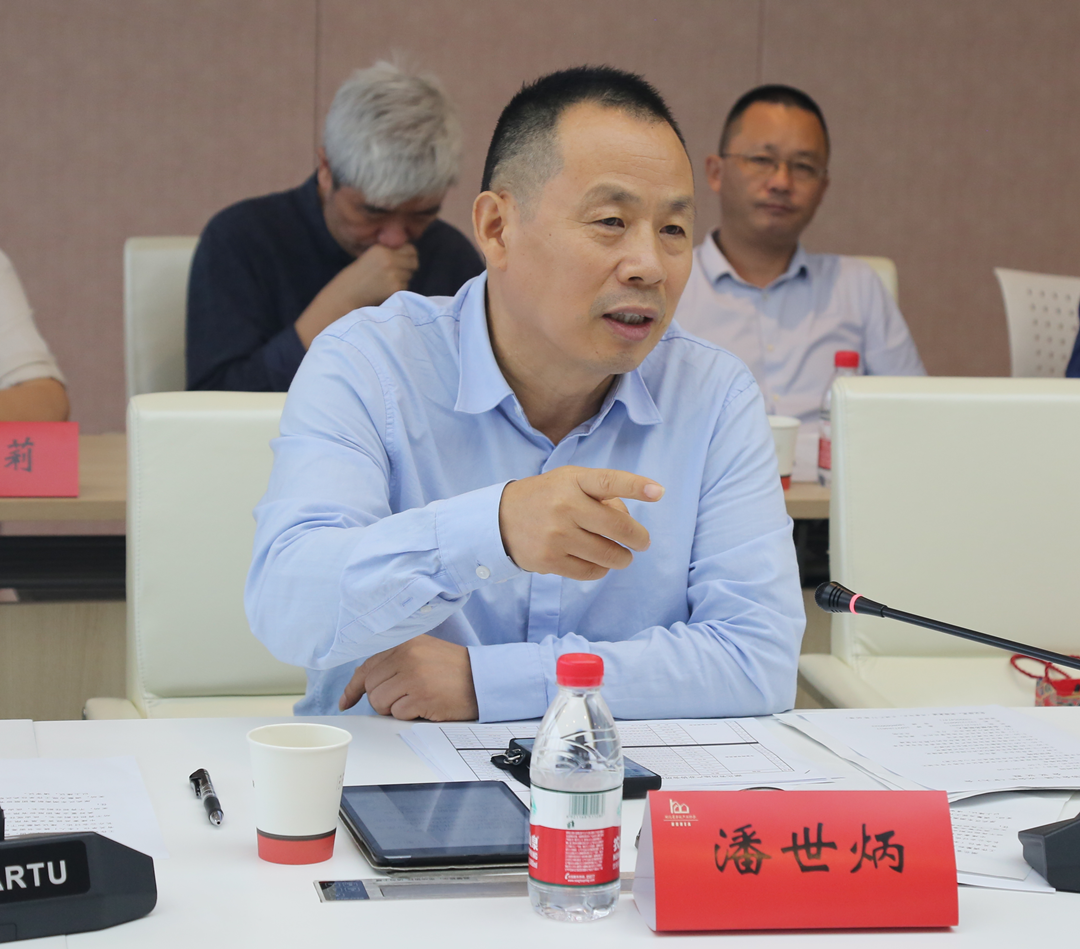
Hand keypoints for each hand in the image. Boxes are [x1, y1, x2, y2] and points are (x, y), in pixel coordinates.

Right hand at [337, 242, 418, 308]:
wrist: (346, 295)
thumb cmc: (357, 277)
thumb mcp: (371, 258)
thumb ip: (389, 253)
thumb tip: (412, 254)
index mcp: (381, 249)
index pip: (410, 249)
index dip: (409, 256)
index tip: (403, 262)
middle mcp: (389, 260)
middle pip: (414, 262)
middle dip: (408, 268)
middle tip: (397, 274)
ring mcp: (393, 274)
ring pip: (410, 276)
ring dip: (403, 279)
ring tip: (386, 283)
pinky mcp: (395, 288)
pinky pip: (406, 287)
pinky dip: (399, 289)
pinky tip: (385, 291)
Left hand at [338, 635, 477, 720]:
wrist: (483, 679)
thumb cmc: (454, 669)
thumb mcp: (423, 652)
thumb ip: (395, 661)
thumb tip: (363, 683)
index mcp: (405, 643)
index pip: (367, 666)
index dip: (353, 687)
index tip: (346, 701)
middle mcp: (407, 656)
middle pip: (371, 687)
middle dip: (381, 699)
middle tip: (403, 697)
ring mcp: (413, 677)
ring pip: (379, 702)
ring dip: (394, 708)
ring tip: (415, 700)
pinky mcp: (421, 697)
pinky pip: (397, 714)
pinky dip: (409, 715)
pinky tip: (425, 705)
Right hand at [498, 466, 663, 580]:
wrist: (500, 519)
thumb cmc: (546, 497)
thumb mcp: (569, 481)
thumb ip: (600, 494)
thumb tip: (628, 521)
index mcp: (572, 481)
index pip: (609, 482)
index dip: (635, 486)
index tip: (658, 492)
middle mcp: (565, 506)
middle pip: (618, 527)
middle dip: (638, 538)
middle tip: (641, 542)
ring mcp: (556, 535)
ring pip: (608, 554)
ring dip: (621, 558)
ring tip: (620, 555)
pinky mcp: (550, 560)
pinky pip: (591, 571)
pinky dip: (601, 569)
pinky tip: (597, 563)